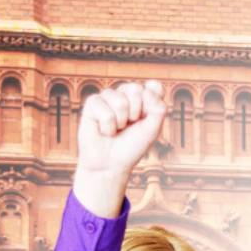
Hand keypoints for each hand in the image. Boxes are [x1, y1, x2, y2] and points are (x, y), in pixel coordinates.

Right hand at [72, 80, 165, 216]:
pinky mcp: (92, 103)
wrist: (110, 163)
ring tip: (116, 129)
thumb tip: (148, 87)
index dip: (152, 104)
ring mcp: (108, 97)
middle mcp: (126, 94)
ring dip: (121, 121)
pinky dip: (107, 126)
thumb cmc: (132, 146)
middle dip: (136, 114)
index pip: (154, 87)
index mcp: (143, 98)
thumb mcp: (153, 129)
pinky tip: (104, 131)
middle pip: (136, 90)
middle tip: (130, 126)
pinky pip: (104, 110)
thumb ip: (158, 108)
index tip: (147, 119)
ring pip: (120, 101)